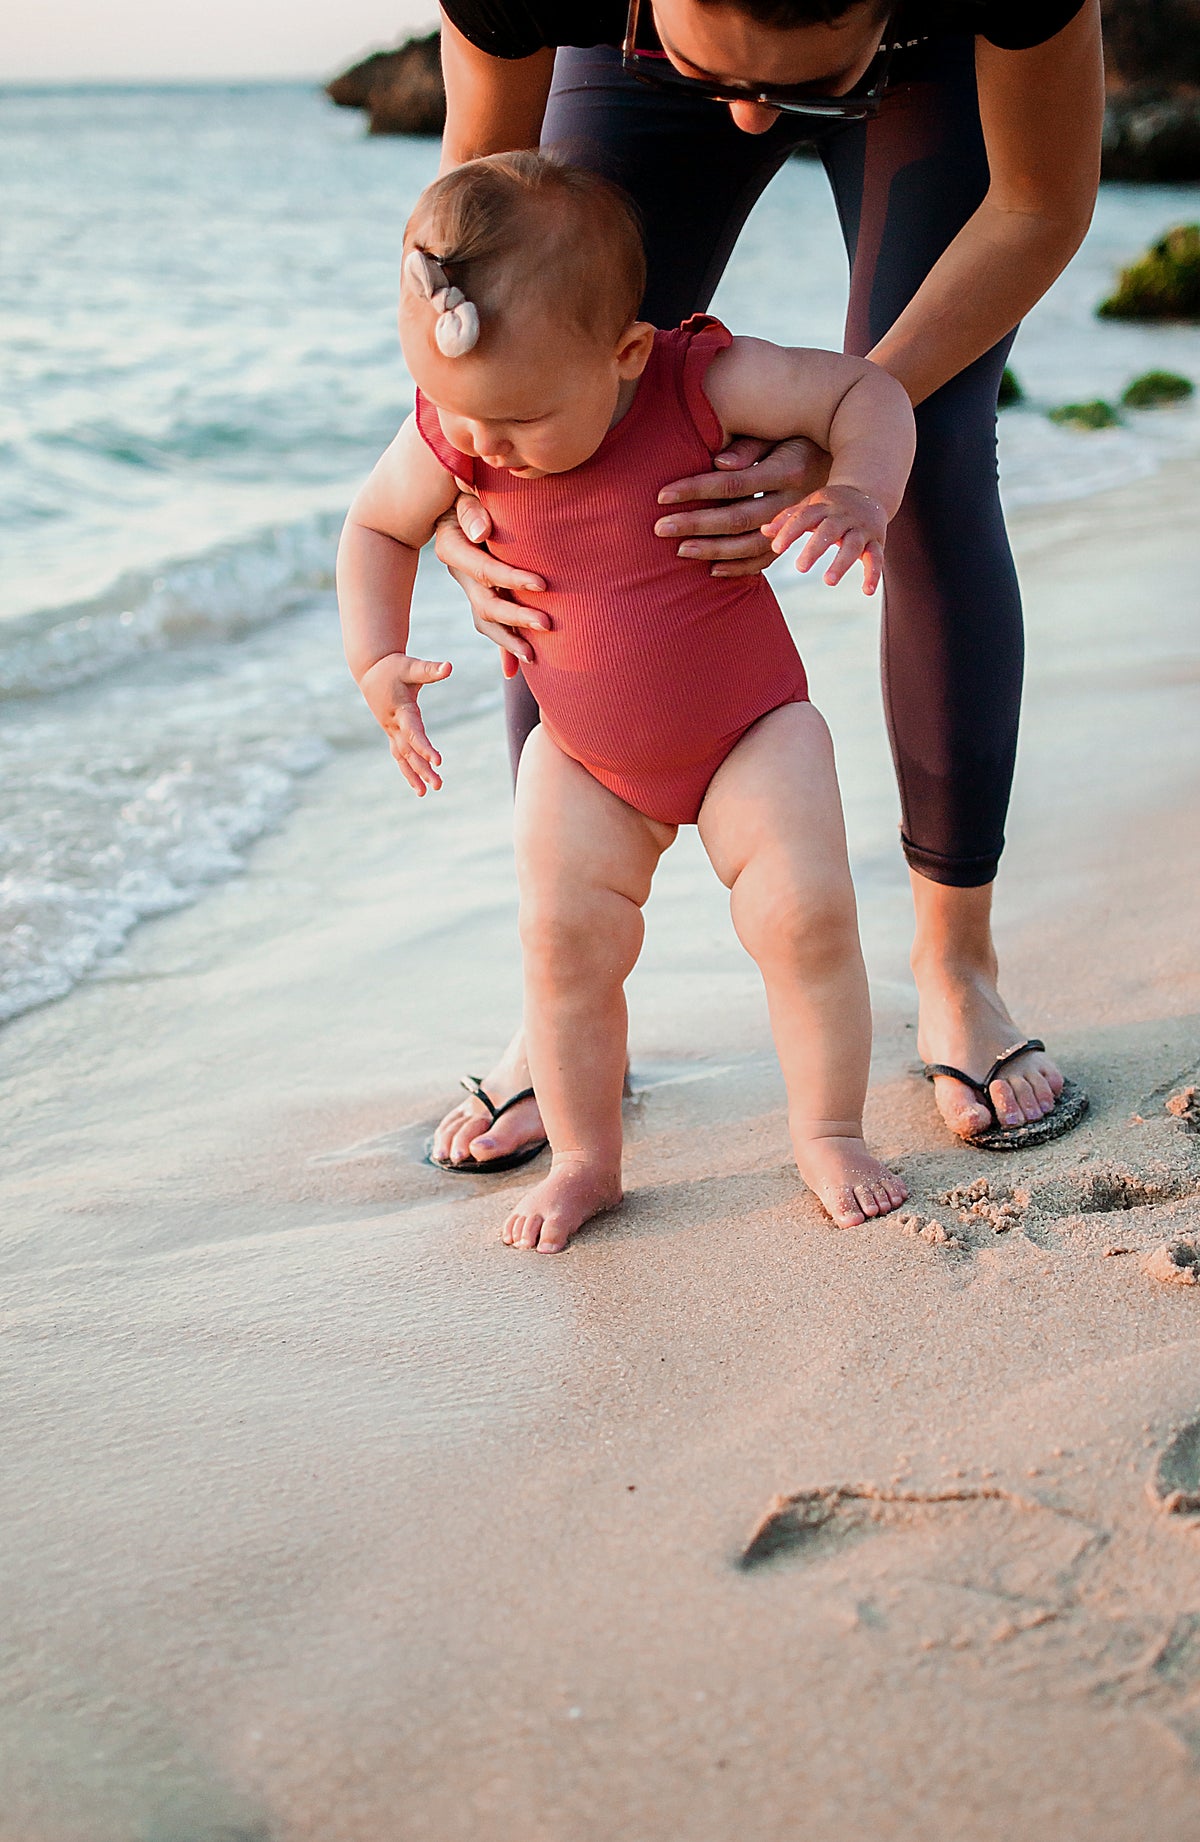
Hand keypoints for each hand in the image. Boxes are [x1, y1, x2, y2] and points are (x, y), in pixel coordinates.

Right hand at [358, 651, 451, 793]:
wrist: (370, 670)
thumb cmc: (393, 667)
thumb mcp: (411, 666)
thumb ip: (430, 670)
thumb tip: (449, 667)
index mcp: (401, 710)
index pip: (414, 733)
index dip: (425, 747)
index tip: (438, 761)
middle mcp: (394, 725)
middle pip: (409, 751)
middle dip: (423, 769)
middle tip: (438, 785)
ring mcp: (391, 731)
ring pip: (402, 758)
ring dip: (414, 775)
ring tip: (426, 793)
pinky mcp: (392, 733)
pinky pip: (399, 756)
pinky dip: (408, 770)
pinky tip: (418, 785)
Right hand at [435, 497, 548, 679]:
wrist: (455, 492)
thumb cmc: (467, 485)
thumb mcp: (464, 492)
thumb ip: (471, 509)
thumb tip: (480, 532)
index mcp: (454, 549)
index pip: (485, 570)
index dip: (512, 579)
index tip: (542, 584)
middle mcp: (459, 572)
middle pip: (485, 604)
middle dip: (516, 616)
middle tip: (547, 625)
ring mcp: (469, 586)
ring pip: (486, 620)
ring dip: (508, 641)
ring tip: (533, 658)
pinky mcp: (481, 592)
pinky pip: (491, 624)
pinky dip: (502, 647)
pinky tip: (513, 670)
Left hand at [653, 435, 830, 577]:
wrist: (842, 458)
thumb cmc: (798, 437)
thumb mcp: (778, 433)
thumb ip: (748, 446)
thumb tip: (717, 464)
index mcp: (786, 469)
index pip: (732, 483)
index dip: (696, 489)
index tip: (662, 495)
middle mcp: (793, 500)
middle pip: (737, 518)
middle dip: (696, 524)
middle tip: (660, 528)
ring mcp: (795, 524)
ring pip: (750, 545)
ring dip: (713, 550)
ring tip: (680, 550)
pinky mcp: (794, 538)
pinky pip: (765, 560)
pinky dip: (739, 568)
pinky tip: (712, 570)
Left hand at [762, 484, 887, 594]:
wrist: (869, 492)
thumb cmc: (831, 505)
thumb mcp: (810, 506)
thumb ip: (788, 519)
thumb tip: (764, 531)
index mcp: (823, 506)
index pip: (804, 516)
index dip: (789, 531)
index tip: (776, 548)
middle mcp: (843, 516)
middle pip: (829, 529)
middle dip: (815, 548)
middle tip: (800, 568)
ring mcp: (861, 528)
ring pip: (853, 544)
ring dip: (842, 563)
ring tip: (828, 582)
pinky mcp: (876, 541)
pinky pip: (877, 557)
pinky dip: (873, 574)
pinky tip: (867, 591)